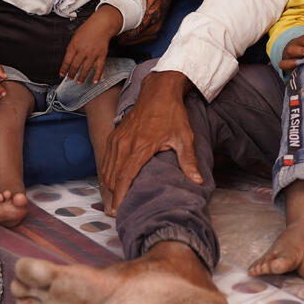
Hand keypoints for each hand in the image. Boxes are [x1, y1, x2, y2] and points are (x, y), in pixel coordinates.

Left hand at [61, 6, 121, 81]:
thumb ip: (72, 47)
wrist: (101, 24)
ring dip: (82, 77)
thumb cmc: (88, 29)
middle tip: (70, 78)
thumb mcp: (75, 36)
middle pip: (75, 66)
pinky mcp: (102, 55)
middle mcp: (83, 50)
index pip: (67, 61)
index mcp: (75, 45)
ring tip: (79, 81)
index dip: (63, 69)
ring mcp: (93, 53)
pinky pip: (99, 67)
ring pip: (86, 69)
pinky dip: (97, 75)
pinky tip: (95, 81)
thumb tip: (68, 58)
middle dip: (71, 74)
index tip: (62, 74)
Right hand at [99, 69, 197, 213]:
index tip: (119, 210)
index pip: (125, 177)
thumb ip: (188, 161)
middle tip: (117, 212)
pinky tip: (112, 182)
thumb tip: (197, 181)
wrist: (158, 91)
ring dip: (109, 186)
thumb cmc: (172, 114)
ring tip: (115, 202)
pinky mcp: (116, 135)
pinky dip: (107, 172)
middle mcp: (125, 144)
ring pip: (107, 169)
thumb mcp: (184, 137)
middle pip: (113, 177)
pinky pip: (106, 158)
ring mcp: (118, 139)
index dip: (120, 196)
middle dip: (113, 196)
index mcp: (140, 147)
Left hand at [113, 0, 173, 45]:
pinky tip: (131, 38)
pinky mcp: (159, 23)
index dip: (130, 33)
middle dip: (130, 39)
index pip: (142, 26)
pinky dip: (140, 38)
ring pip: (146, 37)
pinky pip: (150, 36)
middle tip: (117, 38)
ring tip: (122, 40)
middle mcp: (159, 18)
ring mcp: (160, 22)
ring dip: (134, 40)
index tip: (119, 35)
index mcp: (154, 7)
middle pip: (143, 35)